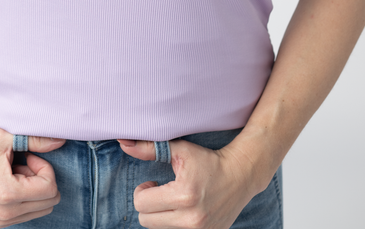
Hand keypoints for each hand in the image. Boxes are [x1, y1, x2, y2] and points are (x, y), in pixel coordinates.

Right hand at [0, 127, 65, 226]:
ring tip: (16, 173)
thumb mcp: (7, 137)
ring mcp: (1, 221)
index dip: (45, 168)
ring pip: (42, 209)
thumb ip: (37, 140)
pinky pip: (30, 213)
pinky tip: (11, 182)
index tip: (29, 156)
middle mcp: (4, 213)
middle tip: (24, 164)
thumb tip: (61, 140)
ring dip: (35, 189)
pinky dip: (27, 197)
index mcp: (6, 194)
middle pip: (50, 201)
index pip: (50, 189)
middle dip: (42, 179)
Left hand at [116, 137, 256, 228]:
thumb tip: (123, 143)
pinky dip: (174, 224)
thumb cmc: (207, 160)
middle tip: (161, 192)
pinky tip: (182, 211)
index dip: (142, 191)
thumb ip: (149, 148)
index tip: (153, 183)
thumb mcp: (179, 150)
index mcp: (184, 196)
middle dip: (149, 205)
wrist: (240, 175)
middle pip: (146, 221)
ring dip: (160, 216)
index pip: (141, 204)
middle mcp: (192, 219)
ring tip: (172, 201)